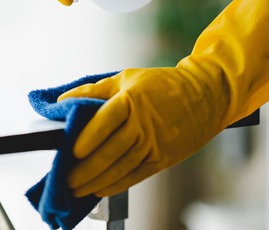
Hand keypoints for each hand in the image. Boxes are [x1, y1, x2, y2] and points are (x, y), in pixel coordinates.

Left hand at [58, 0, 268, 196]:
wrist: (205, 96)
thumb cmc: (161, 85)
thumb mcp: (126, 78)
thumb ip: (93, 91)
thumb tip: (63, 101)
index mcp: (133, 100)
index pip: (107, 120)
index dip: (89, 137)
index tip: (72, 150)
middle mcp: (144, 124)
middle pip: (111, 150)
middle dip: (86, 168)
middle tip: (66, 178)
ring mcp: (155, 144)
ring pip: (122, 167)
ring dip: (97, 181)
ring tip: (77, 188)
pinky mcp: (163, 158)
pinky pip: (136, 175)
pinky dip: (116, 185)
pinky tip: (100, 189)